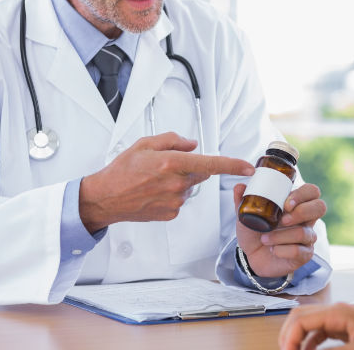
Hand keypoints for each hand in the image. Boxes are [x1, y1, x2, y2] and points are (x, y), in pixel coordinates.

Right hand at [79, 132, 253, 231]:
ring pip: (189, 187)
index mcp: (171, 163)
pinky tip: (153, 193)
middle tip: (166, 166)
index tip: (248, 166)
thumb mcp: (144, 144)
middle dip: (190, 168)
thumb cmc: (122, 170)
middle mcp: (176, 184)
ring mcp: (175, 201)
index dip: (232, 165)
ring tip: (153, 181)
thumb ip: (172, 140)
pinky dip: (171, 195)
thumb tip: (192, 144)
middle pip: (199, 174)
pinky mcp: (171, 214)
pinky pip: (180, 200)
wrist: (105, 198)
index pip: (210, 164)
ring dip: (179, 182)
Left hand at [234, 182, 326, 277]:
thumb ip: (242, 200)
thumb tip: (239, 186)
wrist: (251, 255)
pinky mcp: (304, 254)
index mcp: (295, 204)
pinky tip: (273, 250)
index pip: (311, 191)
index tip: (286, 204)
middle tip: (283, 220)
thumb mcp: (245, 214)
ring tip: (265, 239)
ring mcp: (307, 237)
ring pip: (305, 232)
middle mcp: (305, 219)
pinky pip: (300, 251)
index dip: (303, 194)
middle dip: (301, 212)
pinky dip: (283, 250)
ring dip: (281, 236)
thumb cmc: (254, 231)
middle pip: (320, 207)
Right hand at [278, 303, 353, 349]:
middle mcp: (337, 311)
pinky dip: (310, 343)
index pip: (301, 319)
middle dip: (288, 335)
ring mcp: (341, 318)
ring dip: (298, 339)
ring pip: (308, 323)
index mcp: (339, 312)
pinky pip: (320, 332)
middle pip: (300, 316)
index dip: (289, 338)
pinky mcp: (346, 327)